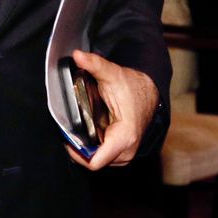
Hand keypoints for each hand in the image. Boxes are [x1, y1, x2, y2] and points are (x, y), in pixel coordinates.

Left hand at [65, 49, 158, 169]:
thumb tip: (78, 55)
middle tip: (69, 131)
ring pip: (97, 160)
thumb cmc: (134, 87)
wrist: (150, 92)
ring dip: (86, 148)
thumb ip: (95, 65)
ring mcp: (125, 154)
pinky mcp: (123, 152)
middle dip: (79, 148)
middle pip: (92, 161)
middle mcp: (127, 151)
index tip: (67, 139)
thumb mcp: (112, 74)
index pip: (95, 162)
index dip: (76, 153)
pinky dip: (93, 148)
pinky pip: (103, 157)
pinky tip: (88, 134)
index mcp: (125, 136)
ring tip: (78, 132)